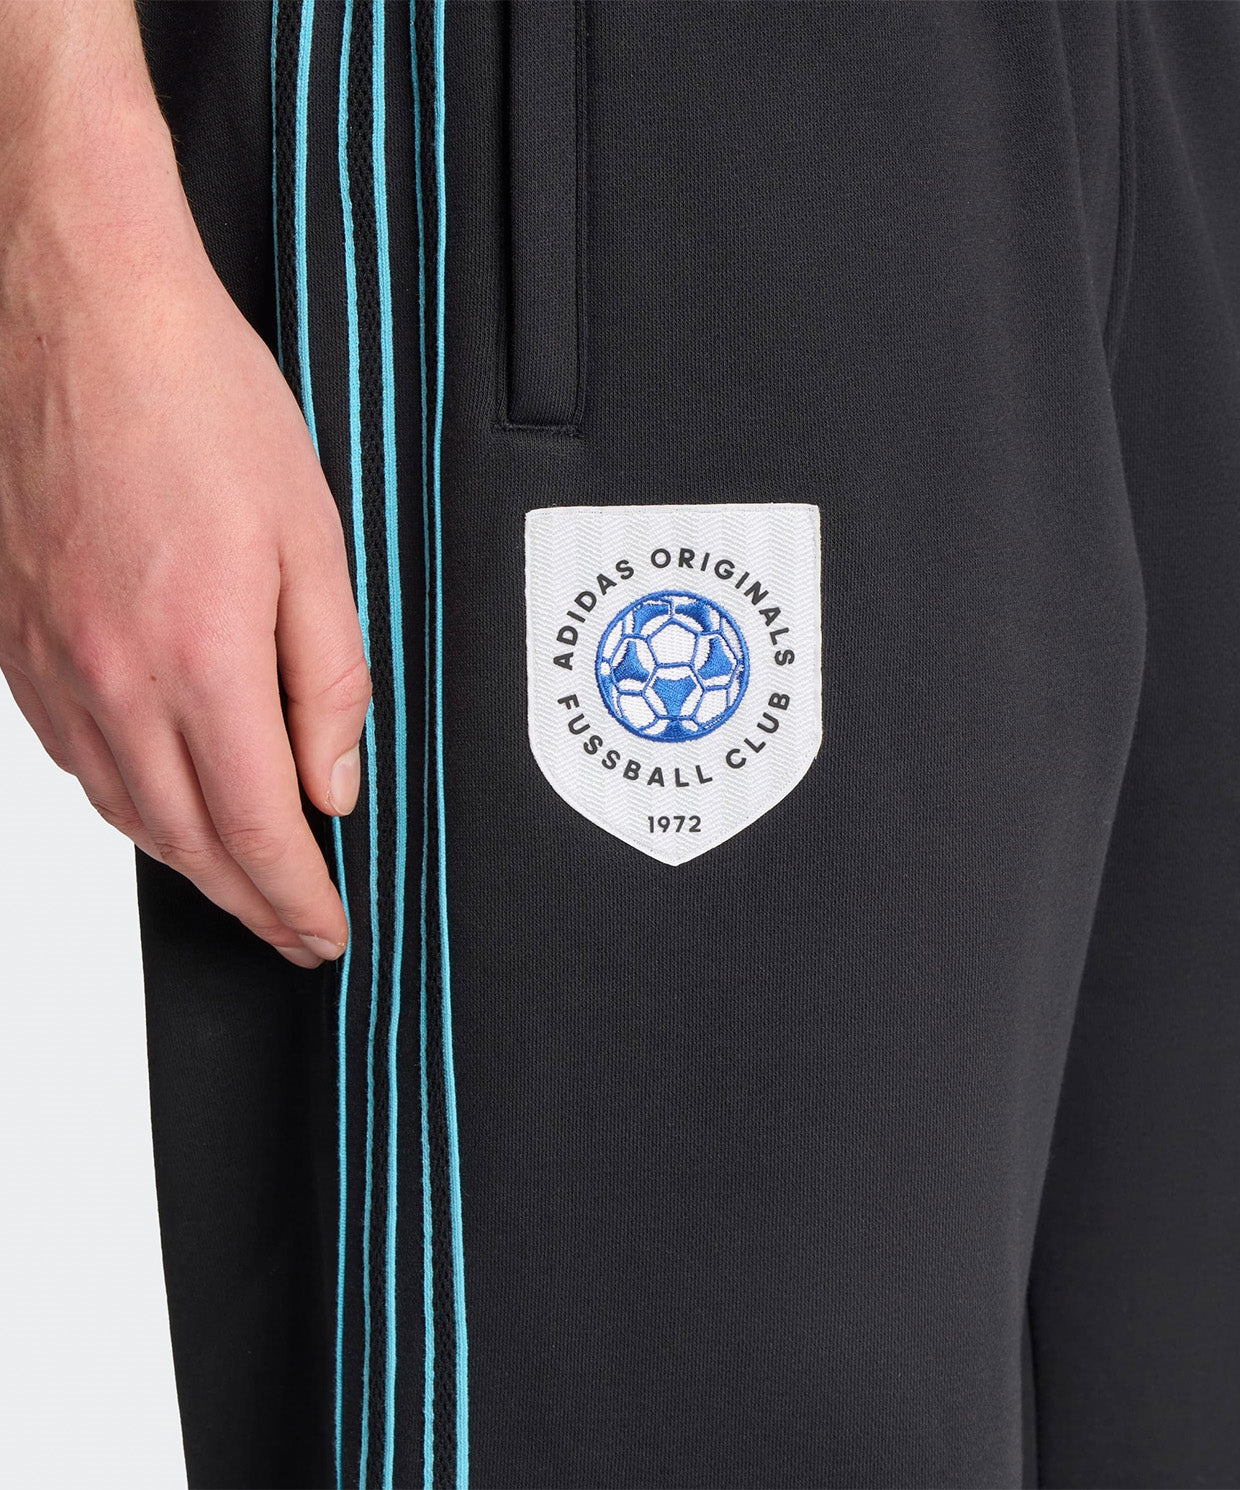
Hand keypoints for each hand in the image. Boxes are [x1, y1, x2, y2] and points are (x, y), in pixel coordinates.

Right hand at [0, 90, 368, 970]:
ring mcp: (50, 664)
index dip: (298, 899)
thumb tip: (334, 780)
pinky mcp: (14, 642)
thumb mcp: (313, 539)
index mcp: (201, 657)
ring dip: (191, 861)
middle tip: (296, 928)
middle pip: (188, 841)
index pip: (258, 830)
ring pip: (126, 810)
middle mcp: (113, 679)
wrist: (78, 311)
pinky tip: (162, 800)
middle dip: (251, 901)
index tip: (326, 931)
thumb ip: (327, 678)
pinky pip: (76, 758)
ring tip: (242, 882)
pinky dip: (129, 800)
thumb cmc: (199, 403)